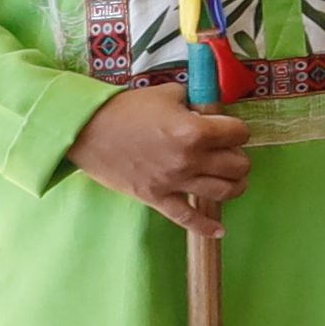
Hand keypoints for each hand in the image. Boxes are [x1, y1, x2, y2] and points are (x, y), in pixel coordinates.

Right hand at [69, 83, 247, 235]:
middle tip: (229, 154)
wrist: (85, 130)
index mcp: (195, 131)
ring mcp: (173, 182)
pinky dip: (206, 226)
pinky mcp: (156, 197)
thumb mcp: (167, 94)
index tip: (230, 130)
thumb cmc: (124, 109)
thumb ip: (194, 101)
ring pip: (224, 192)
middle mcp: (189, 159)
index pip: (239, 134)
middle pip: (238, 166)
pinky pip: (187, 218)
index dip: (237, 130)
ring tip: (233, 181)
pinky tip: (220, 230)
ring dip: (234, 186)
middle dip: (239, 158)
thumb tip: (209, 106)